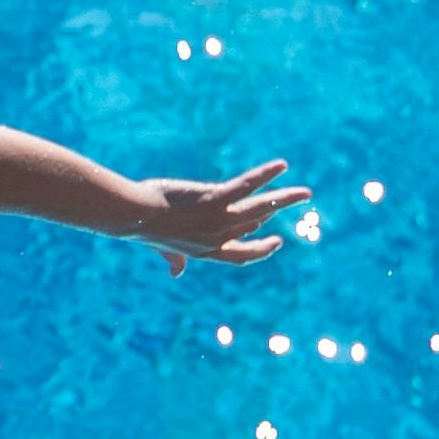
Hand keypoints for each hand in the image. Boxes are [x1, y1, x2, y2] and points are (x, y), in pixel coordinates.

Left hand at [131, 160, 308, 274]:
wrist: (133, 216)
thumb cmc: (143, 227)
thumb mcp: (162, 247)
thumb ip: (173, 259)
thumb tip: (175, 272)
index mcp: (207, 251)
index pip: (241, 254)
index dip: (260, 248)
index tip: (274, 241)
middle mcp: (218, 238)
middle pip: (256, 225)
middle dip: (276, 213)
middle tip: (295, 203)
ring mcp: (219, 220)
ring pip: (261, 208)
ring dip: (285, 198)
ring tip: (305, 192)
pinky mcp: (214, 199)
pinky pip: (247, 186)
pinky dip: (266, 175)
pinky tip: (282, 166)